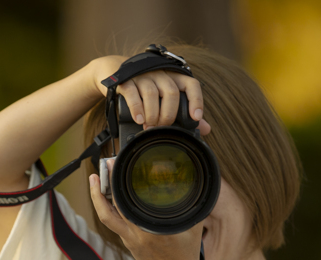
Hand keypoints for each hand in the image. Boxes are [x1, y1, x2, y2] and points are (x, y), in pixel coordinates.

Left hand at [88, 161, 204, 259]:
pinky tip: (104, 193)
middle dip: (106, 184)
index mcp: (153, 229)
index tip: (122, 164)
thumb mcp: (193, 225)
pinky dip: (105, 206)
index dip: (124, 182)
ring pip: (106, 215)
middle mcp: (136, 234)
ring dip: (98, 196)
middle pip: (113, 206)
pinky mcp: (125, 241)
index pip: (132, 201)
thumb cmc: (187, 254)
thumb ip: (191, 202)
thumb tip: (194, 178)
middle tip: (107, 164)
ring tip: (97, 176)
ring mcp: (128, 238)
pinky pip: (110, 221)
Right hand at [91, 57, 210, 136]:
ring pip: (152, 93)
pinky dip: (137, 108)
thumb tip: (206, 129)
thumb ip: (185, 112)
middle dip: (168, 114)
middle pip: (171, 92)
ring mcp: (142, 76)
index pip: (191, 85)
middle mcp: (160, 74)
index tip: (196, 118)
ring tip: (148, 126)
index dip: (196, 101)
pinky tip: (138, 119)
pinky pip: (133, 93)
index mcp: (173, 77)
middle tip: (162, 128)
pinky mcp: (125, 80)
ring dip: (152, 114)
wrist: (114, 70)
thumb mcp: (164, 96)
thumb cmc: (145, 87)